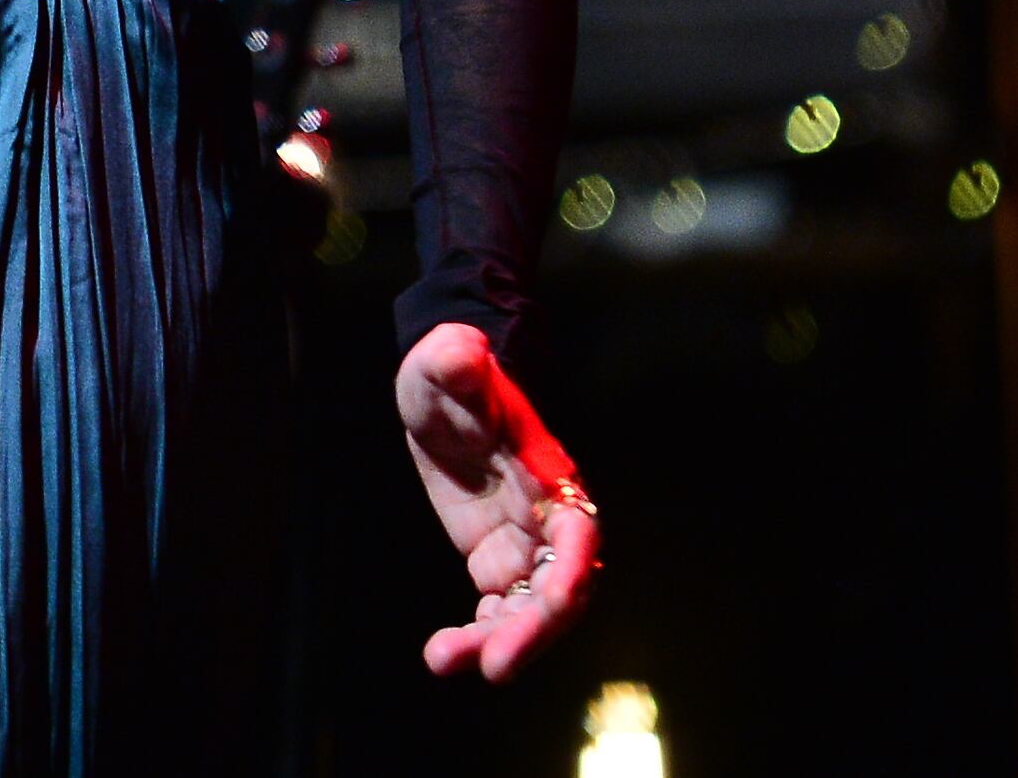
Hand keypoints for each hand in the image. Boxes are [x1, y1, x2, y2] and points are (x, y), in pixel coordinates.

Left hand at [396, 320, 599, 680]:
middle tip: (493, 666)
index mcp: (544, 474)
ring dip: (498, 641)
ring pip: (529, 610)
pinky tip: (444, 653)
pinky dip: (479, 635)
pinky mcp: (496, 558)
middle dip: (533, 631)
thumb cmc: (451, 372)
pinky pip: (501, 609)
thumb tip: (461, 351)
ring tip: (445, 660)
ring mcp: (523, 542)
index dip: (572, 571)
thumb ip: (456, 361)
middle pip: (559, 588)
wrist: (442, 390)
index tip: (555, 606)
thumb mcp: (444, 362)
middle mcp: (545, 517)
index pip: (576, 531)